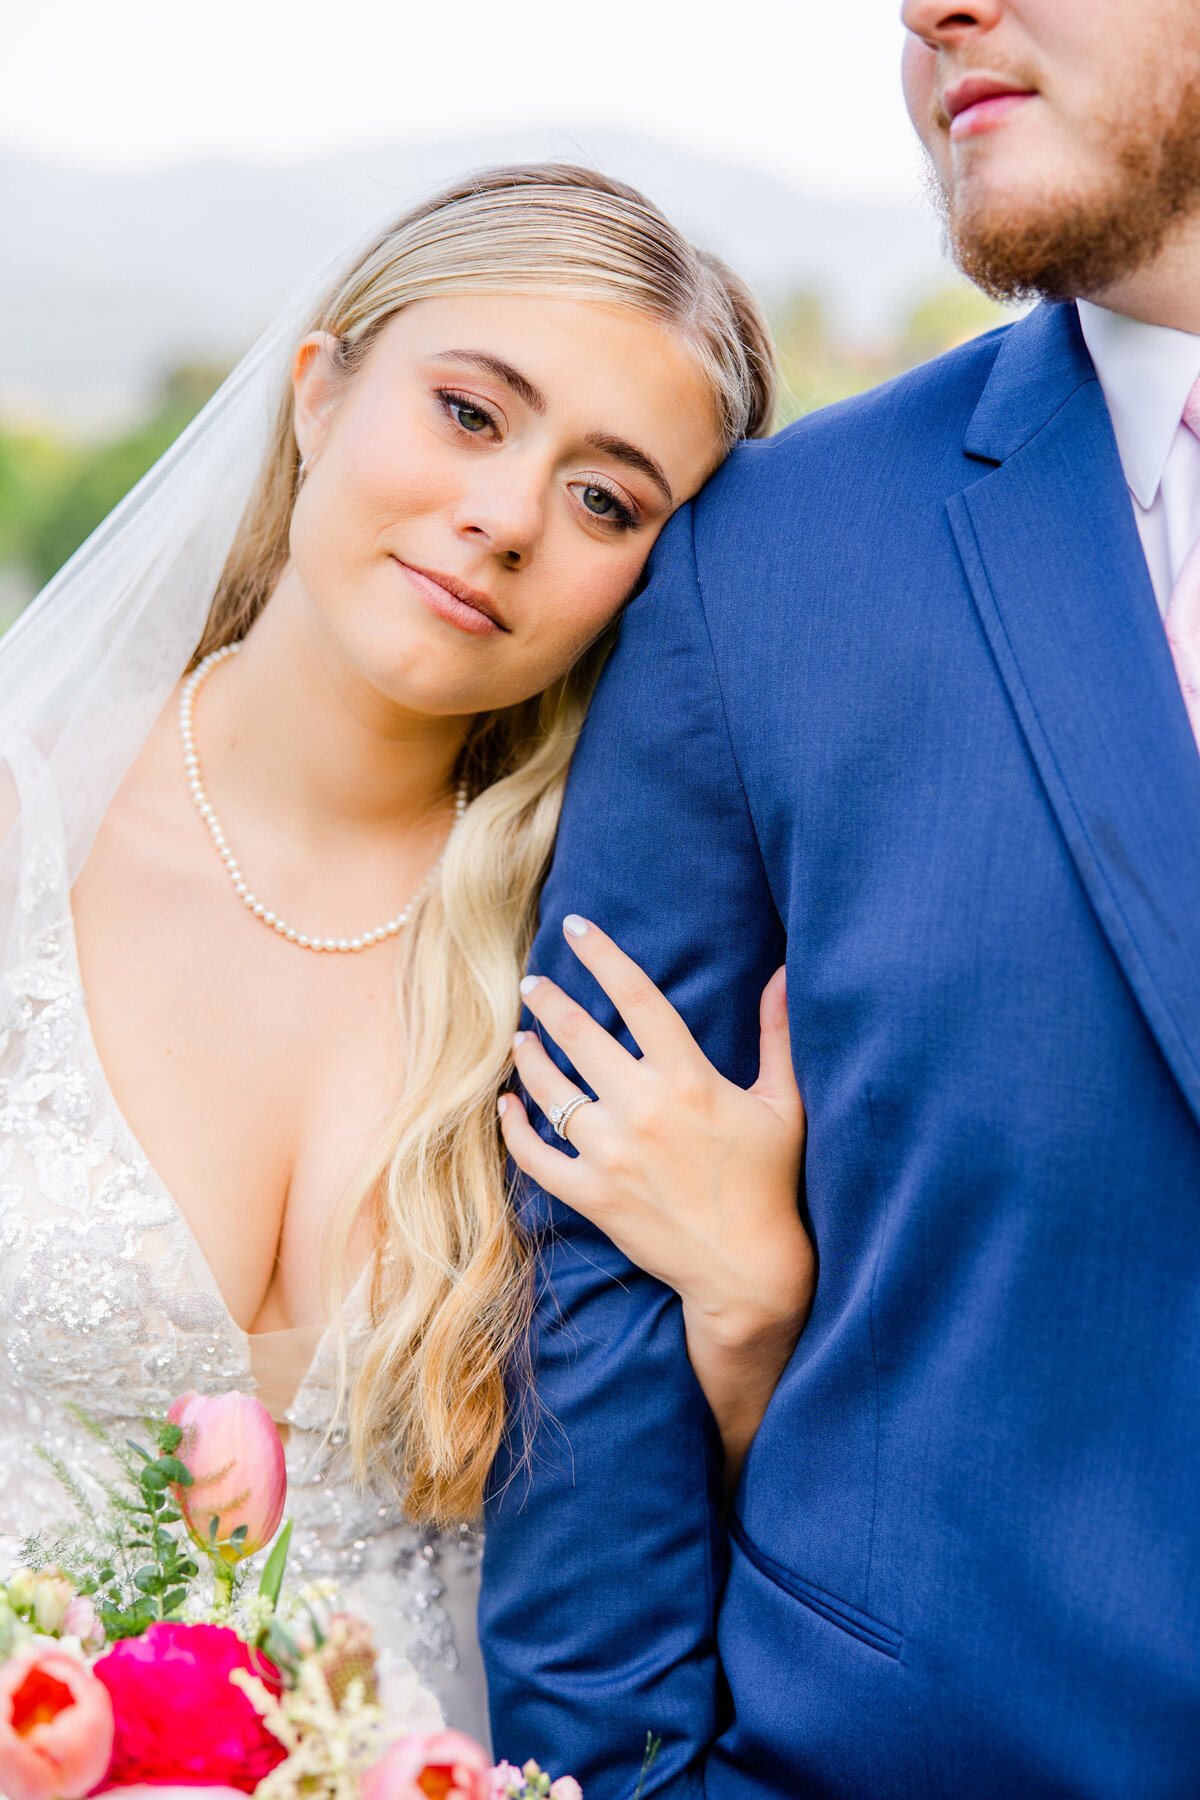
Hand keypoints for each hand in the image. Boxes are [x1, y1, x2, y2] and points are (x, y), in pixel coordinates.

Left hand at [499, 914, 813, 1483]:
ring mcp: (612, 1154)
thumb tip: (783, 973)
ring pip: (550, 1091)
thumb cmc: (771, 1183)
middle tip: (532, 984)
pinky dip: (514, 1129)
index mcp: (690, 1079)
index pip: (638, 997)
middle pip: (579, 1036)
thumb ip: (777, 1035)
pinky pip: (536, 1156)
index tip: (576, 926)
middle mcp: (643, 1109)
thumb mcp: (784, 1105)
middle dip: (549, 1002)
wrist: (748, 1271)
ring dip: (529, 1059)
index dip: (603, 955)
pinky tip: (508, 1107)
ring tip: (521, 1040)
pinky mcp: (593, 1195)